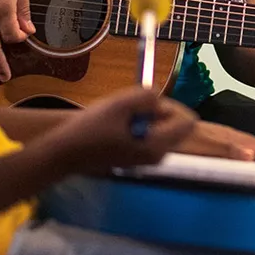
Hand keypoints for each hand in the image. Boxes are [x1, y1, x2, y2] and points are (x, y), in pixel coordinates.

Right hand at [49, 88, 196, 174]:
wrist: (66, 153)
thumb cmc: (91, 129)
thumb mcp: (119, 105)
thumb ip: (145, 97)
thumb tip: (159, 98)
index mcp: (157, 145)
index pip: (188, 121)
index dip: (171, 104)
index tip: (145, 102)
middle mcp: (158, 155)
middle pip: (175, 124)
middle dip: (157, 110)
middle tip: (128, 108)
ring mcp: (147, 158)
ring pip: (160, 127)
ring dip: (144, 116)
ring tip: (118, 116)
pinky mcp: (136, 156)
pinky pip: (148, 133)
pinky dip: (137, 124)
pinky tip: (114, 125)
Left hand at [175, 121, 254, 163]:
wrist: (151, 125)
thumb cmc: (174, 136)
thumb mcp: (200, 145)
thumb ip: (225, 150)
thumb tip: (251, 156)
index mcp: (225, 135)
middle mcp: (221, 134)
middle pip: (250, 147)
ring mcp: (211, 138)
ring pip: (239, 149)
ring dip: (252, 162)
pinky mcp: (201, 143)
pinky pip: (227, 152)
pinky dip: (237, 162)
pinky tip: (233, 170)